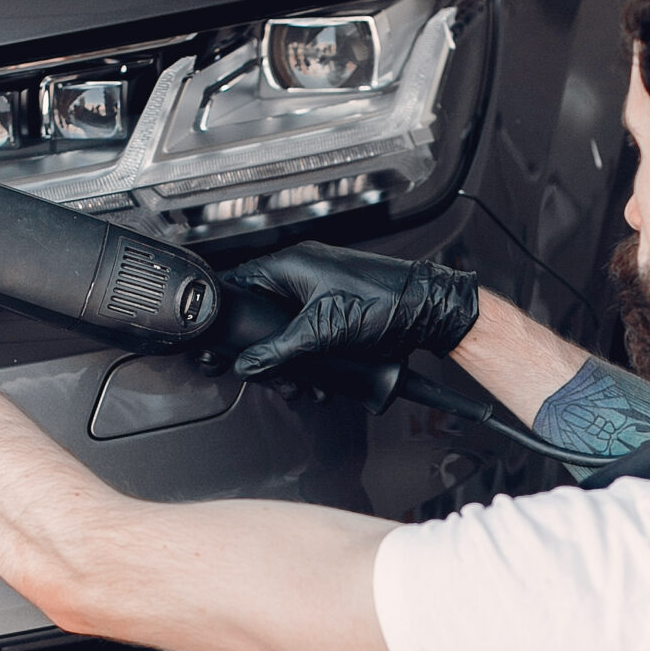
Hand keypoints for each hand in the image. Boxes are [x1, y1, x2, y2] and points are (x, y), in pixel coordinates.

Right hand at [224, 241, 478, 378]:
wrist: (427, 309)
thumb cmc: (384, 300)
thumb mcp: (320, 330)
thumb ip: (278, 350)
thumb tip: (249, 364)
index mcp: (290, 265)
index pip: (241, 286)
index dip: (231, 320)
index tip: (222, 347)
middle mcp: (300, 275)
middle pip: (261, 319)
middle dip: (266, 356)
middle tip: (273, 378)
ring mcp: (318, 294)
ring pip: (284, 334)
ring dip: (290, 365)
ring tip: (303, 385)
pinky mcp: (334, 313)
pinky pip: (307, 338)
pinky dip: (309, 361)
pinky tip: (320, 380)